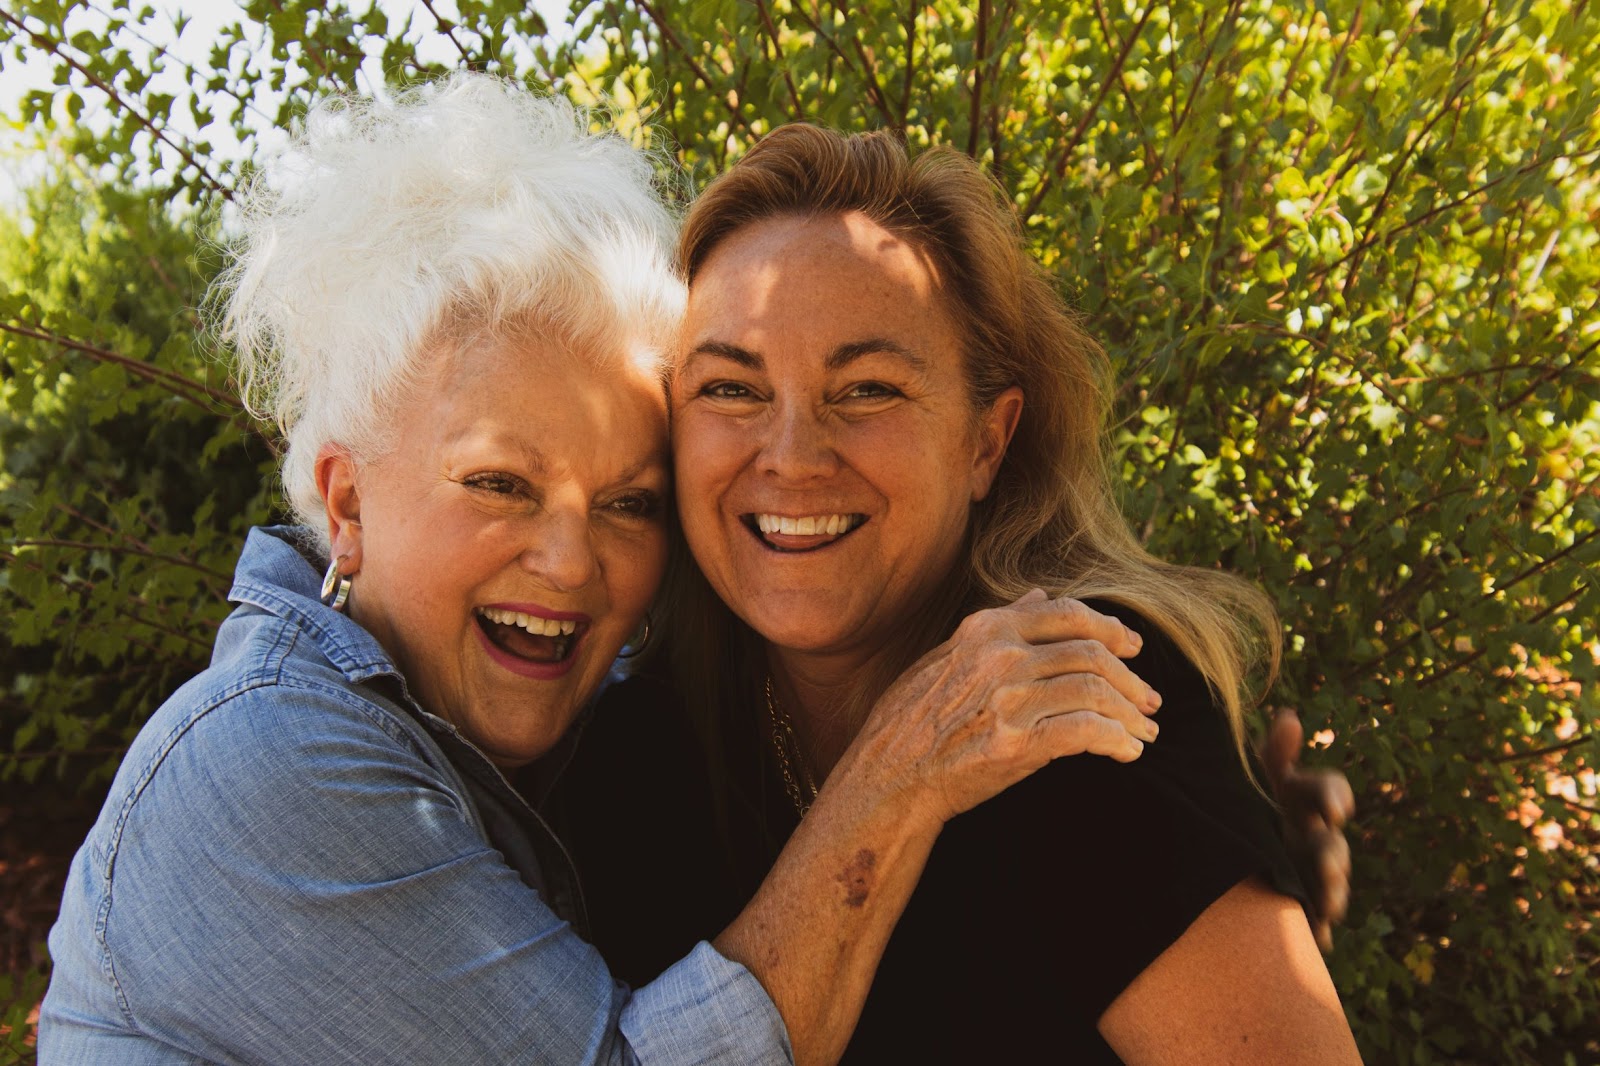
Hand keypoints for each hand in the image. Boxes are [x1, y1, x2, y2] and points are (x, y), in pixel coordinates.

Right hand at [840, 590, 1161, 826]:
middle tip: (1151, 700)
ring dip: (1131, 714)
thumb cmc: (911, 720)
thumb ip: (997, 625)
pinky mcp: (1016, 744)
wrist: (887, 777)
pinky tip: (1127, 753)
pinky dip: (1116, 740)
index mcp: (986, 630)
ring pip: (1095, 692)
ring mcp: (1009, 699)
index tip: (1134, 648)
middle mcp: (1001, 656)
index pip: (1068, 614)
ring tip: (1145, 732)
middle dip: (1131, 679)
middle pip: (1091, 654)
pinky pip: (1086, 733)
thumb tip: (1039, 595)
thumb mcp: (946, 656)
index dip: (1110, 629)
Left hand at [1260, 709, 1355, 952]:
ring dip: (1334, 892)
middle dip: (1334, 853)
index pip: (1327, 791)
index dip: (1334, 797)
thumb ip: (1272, 754)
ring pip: (1330, 884)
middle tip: (1328, 858)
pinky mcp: (1298, 905)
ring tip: (1331, 902)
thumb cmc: (1240, 800)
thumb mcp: (1251, 776)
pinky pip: (1315, 922)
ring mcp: (1308, 872)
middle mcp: (1312, 835)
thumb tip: (1289, 717)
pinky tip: (1320, 938)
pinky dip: (1318, 930)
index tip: (1335, 809)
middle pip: (1333, 844)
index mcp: (1301, 799)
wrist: (1216, 847)